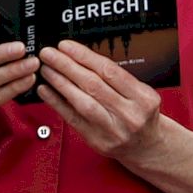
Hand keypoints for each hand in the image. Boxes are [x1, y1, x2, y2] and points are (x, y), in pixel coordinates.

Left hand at [36, 40, 164, 161]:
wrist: (147, 146)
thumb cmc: (141, 115)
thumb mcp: (140, 93)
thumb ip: (116, 78)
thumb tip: (81, 57)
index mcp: (143, 97)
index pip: (109, 71)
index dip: (85, 56)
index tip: (67, 47)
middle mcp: (129, 114)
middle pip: (93, 85)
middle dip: (67, 66)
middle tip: (50, 54)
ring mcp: (113, 130)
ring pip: (82, 102)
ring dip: (60, 83)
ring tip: (47, 69)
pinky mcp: (97, 141)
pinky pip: (73, 119)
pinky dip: (57, 103)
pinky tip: (46, 91)